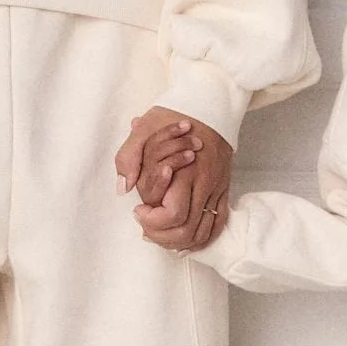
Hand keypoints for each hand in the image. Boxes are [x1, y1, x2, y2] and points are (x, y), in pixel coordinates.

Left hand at [117, 105, 232, 250]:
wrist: (210, 104)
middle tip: (145, 226)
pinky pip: (218, 223)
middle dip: (161, 236)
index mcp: (185, 171)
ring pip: (203, 232)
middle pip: (187, 230)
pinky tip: (185, 240)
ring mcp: (217, 189)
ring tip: (160, 234)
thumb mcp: (144, 129)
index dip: (152, 221)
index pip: (172, 214)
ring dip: (179, 242)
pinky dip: (202, 238)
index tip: (138, 211)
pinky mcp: (224, 190)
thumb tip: (123, 188)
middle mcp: (204, 184)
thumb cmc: (174, 115)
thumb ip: (128, 157)